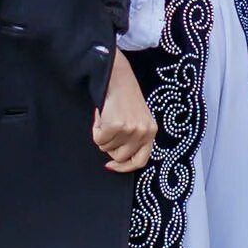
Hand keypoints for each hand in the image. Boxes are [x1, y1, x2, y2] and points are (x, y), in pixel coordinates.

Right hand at [92, 51, 156, 172]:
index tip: (110, 165)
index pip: (140, 161)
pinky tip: (102, 116)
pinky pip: (98, 139)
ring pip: (106, 148)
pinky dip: (96, 129)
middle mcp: (144, 133)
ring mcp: (130, 130)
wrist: (117, 80)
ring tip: (108, 118)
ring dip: (102, 135)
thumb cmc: (125, 100)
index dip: (124, 167)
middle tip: (109, 129)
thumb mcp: (138, 120)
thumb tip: (117, 160)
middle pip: (119, 156)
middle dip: (110, 146)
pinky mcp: (116, 126)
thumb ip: (134, 138)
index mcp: (151, 132)